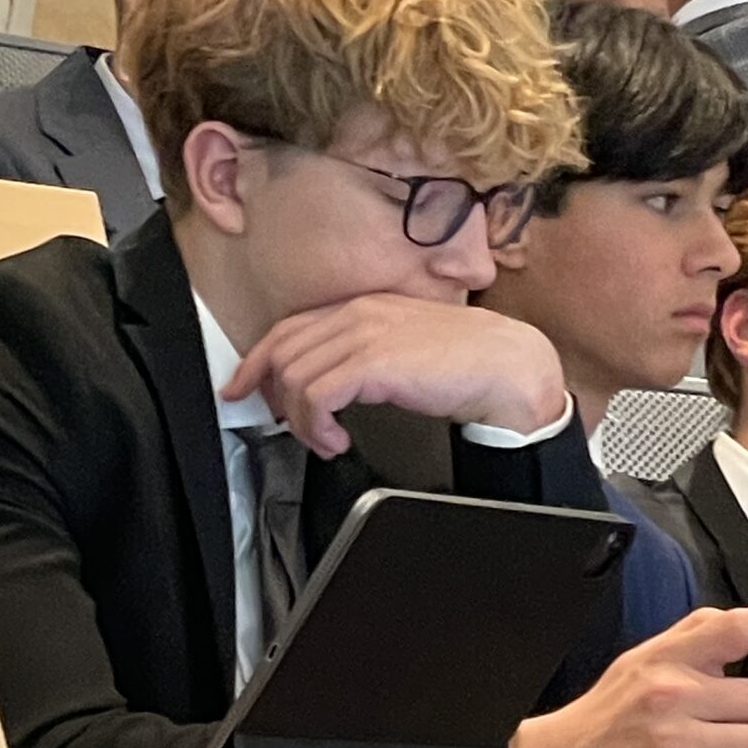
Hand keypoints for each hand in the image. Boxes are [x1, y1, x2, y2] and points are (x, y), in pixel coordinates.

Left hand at [226, 296, 566, 455]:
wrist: (506, 367)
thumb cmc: (465, 363)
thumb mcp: (402, 347)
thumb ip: (364, 353)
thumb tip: (330, 384)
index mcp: (362, 306)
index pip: (288, 329)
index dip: (256, 361)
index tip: (241, 388)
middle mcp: (356, 313)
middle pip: (282, 352)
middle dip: (272, 395)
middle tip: (289, 427)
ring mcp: (363, 334)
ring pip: (294, 376)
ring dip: (300, 420)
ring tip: (326, 441)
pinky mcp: (372, 362)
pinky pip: (316, 396)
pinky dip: (316, 426)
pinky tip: (336, 441)